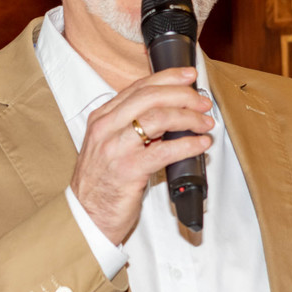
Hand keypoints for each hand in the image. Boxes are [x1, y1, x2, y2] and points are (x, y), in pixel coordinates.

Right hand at [70, 67, 213, 243]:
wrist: (87, 216)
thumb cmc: (102, 183)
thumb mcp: (111, 145)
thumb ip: (133, 127)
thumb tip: (171, 114)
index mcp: (102, 118)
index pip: (138, 87)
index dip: (168, 78)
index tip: (188, 76)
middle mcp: (106, 128)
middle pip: (150, 97)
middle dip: (182, 94)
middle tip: (202, 101)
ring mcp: (116, 148)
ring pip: (158, 118)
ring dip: (188, 117)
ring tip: (205, 123)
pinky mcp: (128, 170)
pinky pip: (165, 150)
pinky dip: (188, 145)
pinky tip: (200, 144)